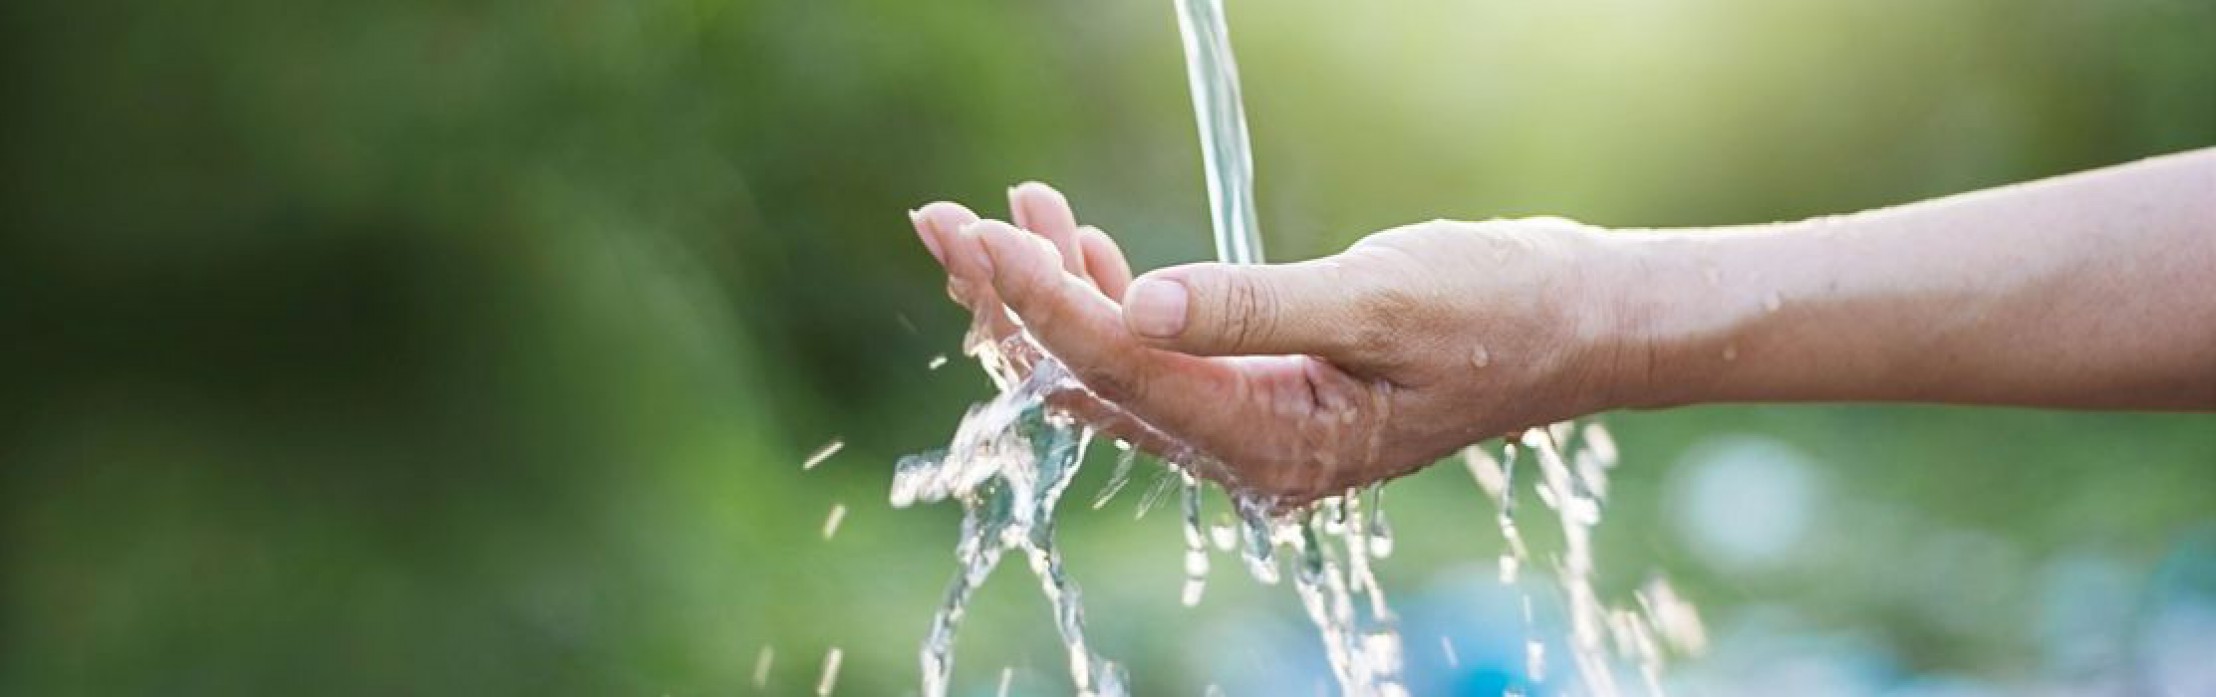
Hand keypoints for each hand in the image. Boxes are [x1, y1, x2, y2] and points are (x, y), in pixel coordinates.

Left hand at [910, 182, 1632, 504]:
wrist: (1580, 323)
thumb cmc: (1502, 309)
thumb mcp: (1382, 299)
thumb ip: (1253, 307)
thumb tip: (1133, 304)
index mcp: (1274, 444)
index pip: (1120, 370)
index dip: (1037, 301)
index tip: (972, 234)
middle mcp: (1247, 452)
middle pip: (1091, 384)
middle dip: (1011, 302)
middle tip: (941, 221)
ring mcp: (1250, 427)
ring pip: (1111, 371)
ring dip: (1052, 292)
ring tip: (1003, 212)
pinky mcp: (1259, 392)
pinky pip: (1153, 358)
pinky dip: (1107, 296)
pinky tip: (1077, 240)